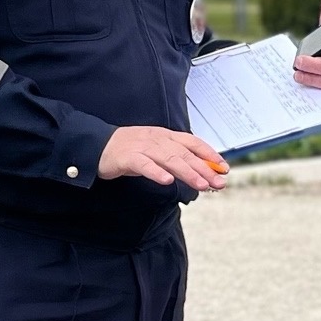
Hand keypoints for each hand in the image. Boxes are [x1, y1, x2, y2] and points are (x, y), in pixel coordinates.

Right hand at [100, 125, 228, 189]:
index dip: (210, 154)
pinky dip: (156, 173)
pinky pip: (144, 166)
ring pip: (169, 160)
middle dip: (204, 169)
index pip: (193, 143)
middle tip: (219, 182)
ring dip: (188, 172)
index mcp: (165, 136)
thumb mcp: (156, 151)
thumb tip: (201, 172)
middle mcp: (157, 140)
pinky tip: (167, 181)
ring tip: (202, 185)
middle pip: (185, 154)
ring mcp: (142, 148)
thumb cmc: (129, 150)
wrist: (97, 146)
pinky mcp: (128, 158)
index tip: (224, 168)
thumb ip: (176, 159)